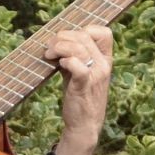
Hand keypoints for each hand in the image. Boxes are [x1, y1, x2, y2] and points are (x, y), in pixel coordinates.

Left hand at [43, 24, 112, 154]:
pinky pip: (76, 64)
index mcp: (105, 59)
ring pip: (78, 47)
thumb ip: (74, 56)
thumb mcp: (80, 72)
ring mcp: (95, 74)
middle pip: (84, 35)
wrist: (84, 124)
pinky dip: (65, 61)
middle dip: (61, 38)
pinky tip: (58, 66)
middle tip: (50, 49)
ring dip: (58, 47)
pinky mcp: (84, 85)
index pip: (103, 32)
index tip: (67, 41)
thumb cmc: (80, 96)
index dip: (82, 30)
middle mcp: (104, 64)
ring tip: (49, 56)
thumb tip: (56, 41)